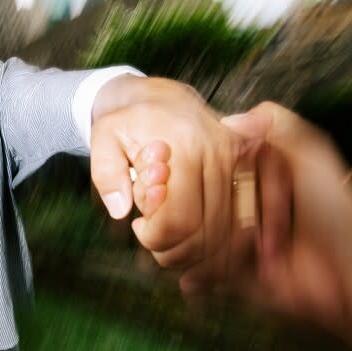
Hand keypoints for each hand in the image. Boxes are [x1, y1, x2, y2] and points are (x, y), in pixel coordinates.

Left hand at [89, 76, 250, 271]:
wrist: (165, 98)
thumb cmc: (130, 122)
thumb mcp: (103, 137)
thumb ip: (106, 173)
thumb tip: (120, 209)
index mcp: (186, 146)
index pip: (178, 220)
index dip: (155, 237)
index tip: (138, 225)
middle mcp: (220, 155)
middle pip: (205, 235)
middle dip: (174, 250)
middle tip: (151, 235)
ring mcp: (239, 165)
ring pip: (225, 236)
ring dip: (195, 252)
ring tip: (168, 236)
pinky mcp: (247, 172)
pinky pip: (240, 224)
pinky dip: (217, 247)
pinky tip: (193, 247)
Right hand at [144, 101, 351, 332]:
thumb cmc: (335, 211)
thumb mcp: (311, 153)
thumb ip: (278, 124)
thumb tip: (230, 116)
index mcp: (257, 177)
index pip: (211, 168)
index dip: (188, 169)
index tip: (164, 166)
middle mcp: (245, 208)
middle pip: (198, 205)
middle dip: (176, 208)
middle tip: (154, 206)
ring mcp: (240, 243)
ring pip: (198, 240)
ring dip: (181, 244)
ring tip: (162, 241)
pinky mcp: (240, 276)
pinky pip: (209, 275)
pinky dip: (195, 278)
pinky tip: (187, 277)